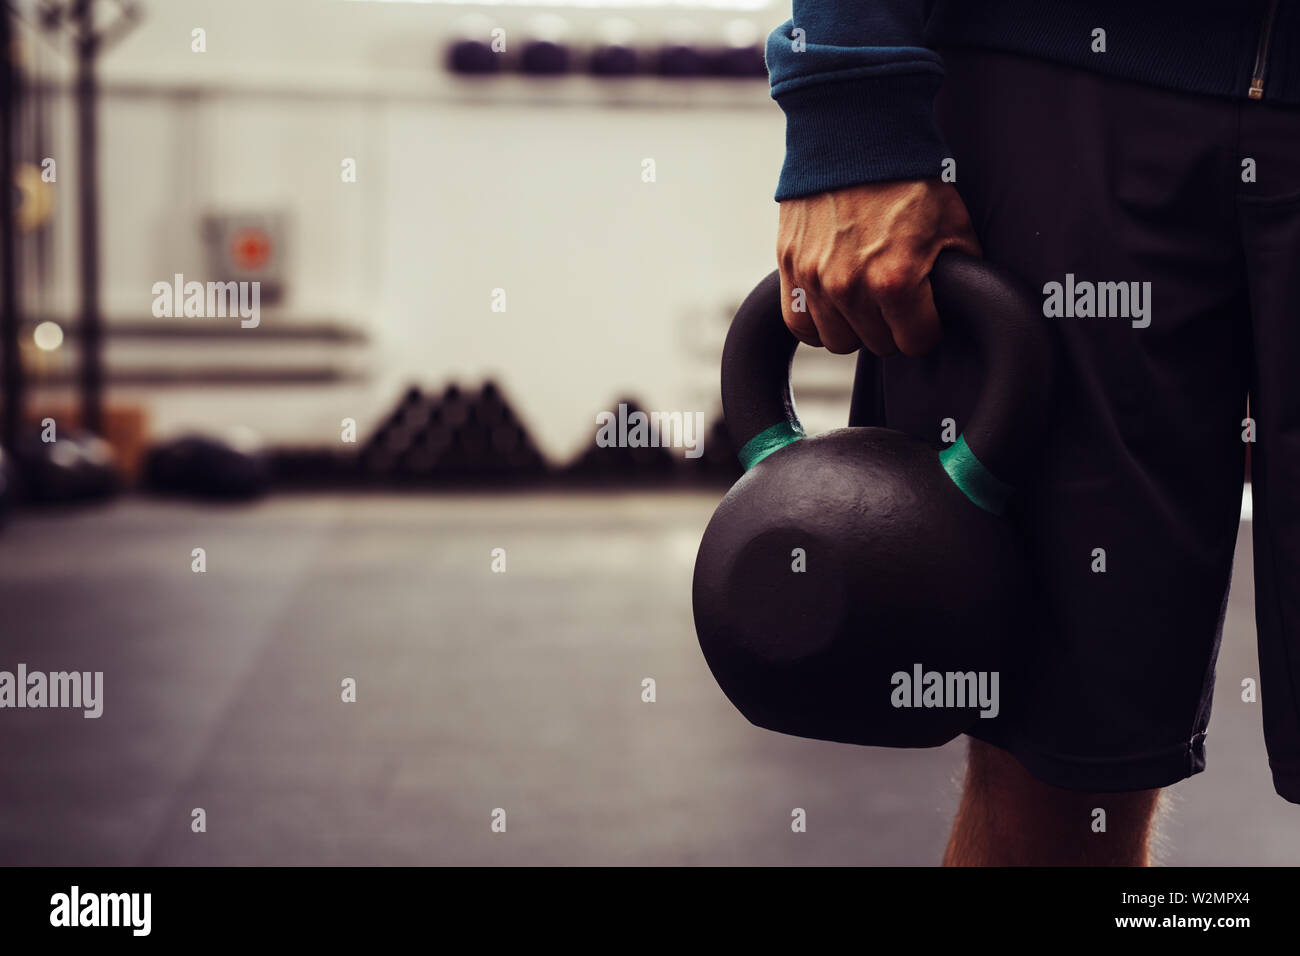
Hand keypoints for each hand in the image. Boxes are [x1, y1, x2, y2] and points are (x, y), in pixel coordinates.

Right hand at [776, 180, 980, 355]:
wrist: (854, 134)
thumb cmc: (907, 177)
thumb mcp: (953, 223)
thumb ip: (958, 272)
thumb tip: (959, 302)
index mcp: (895, 281)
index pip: (915, 342)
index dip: (927, 329)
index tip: (927, 314)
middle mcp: (850, 287)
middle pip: (878, 345)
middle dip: (893, 327)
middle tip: (898, 299)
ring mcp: (814, 279)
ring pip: (838, 341)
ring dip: (855, 327)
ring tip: (865, 299)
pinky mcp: (790, 268)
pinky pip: (800, 324)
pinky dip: (817, 321)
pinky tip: (833, 304)